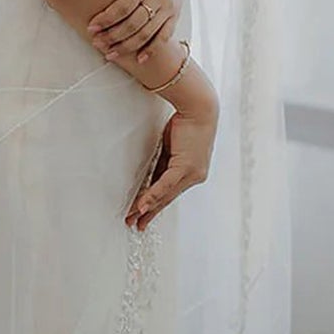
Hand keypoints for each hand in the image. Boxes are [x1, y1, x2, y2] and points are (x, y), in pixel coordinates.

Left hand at [88, 0, 193, 59]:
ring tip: (109, 54)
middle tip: (96, 42)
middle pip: (135, 22)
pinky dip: (151, 49)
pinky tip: (138, 60)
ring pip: (147, 33)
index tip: (92, 25)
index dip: (108, 16)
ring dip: (127, 46)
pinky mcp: (174, 18)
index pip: (126, 3)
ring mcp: (168, 9)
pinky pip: (164, 37)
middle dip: (114, 35)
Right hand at [126, 104, 216, 229]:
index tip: (143, 214)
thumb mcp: (170, 147)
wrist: (199, 109)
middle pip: (167, 198)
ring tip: (134, 217)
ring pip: (165, 195)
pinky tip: (142, 206)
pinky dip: (153, 195)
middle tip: (135, 223)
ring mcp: (192, 174)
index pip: (170, 191)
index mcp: (192, 171)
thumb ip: (163, 163)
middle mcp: (195, 176)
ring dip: (148, 208)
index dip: (155, 203)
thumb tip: (151, 176)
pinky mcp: (186, 167)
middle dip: (149, 212)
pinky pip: (166, 185)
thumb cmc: (187, 122)